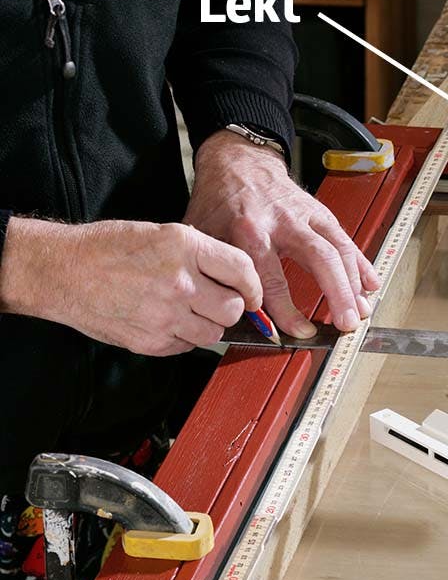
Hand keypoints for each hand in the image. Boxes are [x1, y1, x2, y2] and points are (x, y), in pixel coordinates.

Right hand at [0, 217, 261, 355]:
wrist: (63, 271)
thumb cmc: (108, 247)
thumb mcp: (163, 233)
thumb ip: (202, 254)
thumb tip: (235, 278)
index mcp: (185, 247)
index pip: (242, 270)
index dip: (253, 286)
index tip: (252, 293)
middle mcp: (179, 281)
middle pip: (233, 309)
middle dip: (232, 307)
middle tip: (219, 301)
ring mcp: (165, 315)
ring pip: (214, 333)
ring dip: (209, 325)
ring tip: (190, 311)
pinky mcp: (151, 341)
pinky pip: (187, 346)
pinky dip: (184, 337)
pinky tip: (167, 320)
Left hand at [184, 130, 380, 336]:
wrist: (238, 163)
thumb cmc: (220, 203)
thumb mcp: (205, 238)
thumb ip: (217, 274)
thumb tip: (226, 316)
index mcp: (248, 230)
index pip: (270, 276)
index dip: (285, 309)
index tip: (298, 332)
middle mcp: (281, 221)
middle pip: (317, 258)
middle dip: (336, 292)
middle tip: (345, 323)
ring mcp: (305, 215)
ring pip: (337, 248)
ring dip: (353, 282)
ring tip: (361, 311)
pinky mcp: (320, 212)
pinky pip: (345, 239)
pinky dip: (360, 263)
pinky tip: (370, 285)